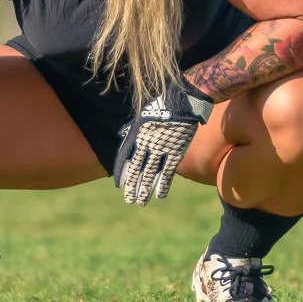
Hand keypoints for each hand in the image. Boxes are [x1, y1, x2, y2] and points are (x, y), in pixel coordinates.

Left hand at [113, 78, 214, 205]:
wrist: (183, 99)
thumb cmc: (163, 104)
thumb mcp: (144, 114)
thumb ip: (135, 127)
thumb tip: (124, 134)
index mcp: (138, 133)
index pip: (126, 157)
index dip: (122, 171)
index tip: (118, 184)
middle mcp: (147, 143)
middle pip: (137, 169)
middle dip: (133, 186)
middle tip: (129, 200)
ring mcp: (161, 148)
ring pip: (150, 173)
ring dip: (145, 189)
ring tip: (140, 202)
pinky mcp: (176, 151)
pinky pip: (168, 171)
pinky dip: (164, 184)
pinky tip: (160, 195)